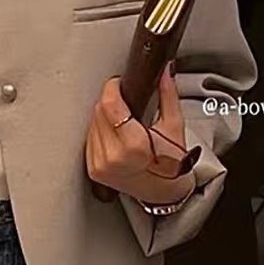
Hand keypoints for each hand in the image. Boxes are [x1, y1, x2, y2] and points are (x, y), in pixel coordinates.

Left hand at [85, 62, 196, 204]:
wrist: (163, 192)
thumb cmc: (172, 164)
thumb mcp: (174, 127)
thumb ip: (167, 96)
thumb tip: (164, 72)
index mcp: (134, 147)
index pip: (110, 105)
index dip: (112, 88)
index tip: (118, 83)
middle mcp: (113, 158)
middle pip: (99, 112)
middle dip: (111, 100)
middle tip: (126, 102)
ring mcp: (100, 165)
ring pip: (92, 123)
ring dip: (104, 115)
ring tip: (123, 121)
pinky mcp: (93, 169)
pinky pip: (89, 138)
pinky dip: (100, 131)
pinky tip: (115, 134)